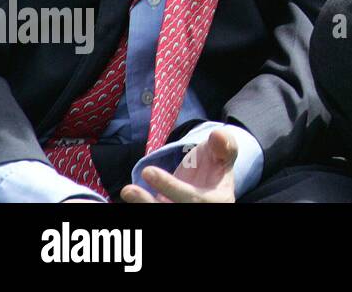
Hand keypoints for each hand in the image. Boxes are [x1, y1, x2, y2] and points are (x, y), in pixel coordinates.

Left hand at [119, 128, 237, 203]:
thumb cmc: (217, 164)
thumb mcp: (225, 153)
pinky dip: (140, 206)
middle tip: (128, 190)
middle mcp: (199, 212)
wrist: (211, 179)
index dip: (170, 187)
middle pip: (173, 212)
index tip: (148, 171)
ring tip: (126, 191)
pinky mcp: (169, 213)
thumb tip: (217, 135)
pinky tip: (129, 198)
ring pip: (160, 215)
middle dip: (148, 203)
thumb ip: (225, 145)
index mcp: (218, 201)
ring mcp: (182, 213)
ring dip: (141, 206)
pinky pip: (153, 214)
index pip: (192, 199)